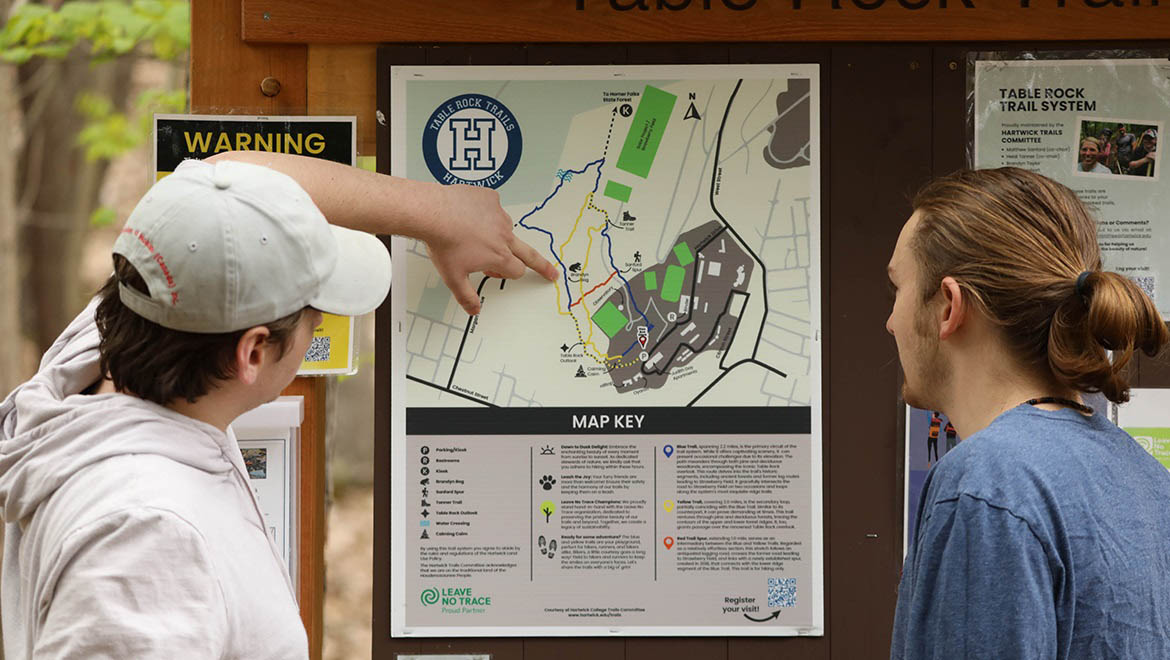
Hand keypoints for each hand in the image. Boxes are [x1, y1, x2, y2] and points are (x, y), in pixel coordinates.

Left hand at [422, 183, 557, 314]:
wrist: (432, 213)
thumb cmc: (443, 243)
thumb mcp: (453, 277)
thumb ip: (466, 296)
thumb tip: (474, 310)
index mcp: (498, 256)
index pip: (516, 271)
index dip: (508, 274)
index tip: (512, 274)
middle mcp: (504, 235)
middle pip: (529, 253)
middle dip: (543, 265)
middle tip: (551, 271)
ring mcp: (498, 215)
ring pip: (505, 229)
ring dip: (497, 235)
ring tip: (473, 235)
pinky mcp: (490, 198)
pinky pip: (492, 207)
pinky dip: (484, 213)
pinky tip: (469, 216)